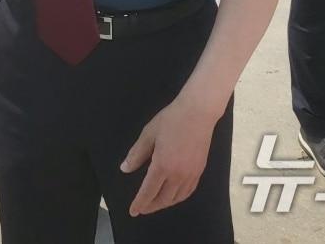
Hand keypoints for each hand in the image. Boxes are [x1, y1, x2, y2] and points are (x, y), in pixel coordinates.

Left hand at [121, 96, 221, 216]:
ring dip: (165, 204)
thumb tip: (125, 169)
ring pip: (177, 198)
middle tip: (142, 209)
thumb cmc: (171, 120)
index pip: (148, 191)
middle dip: (151, 206)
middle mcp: (178, 174)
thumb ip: (137, 154)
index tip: (133, 211)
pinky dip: (179, 198)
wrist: (198, 113)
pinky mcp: (200, 171)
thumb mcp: (148, 134)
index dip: (140, 203)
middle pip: (163, 199)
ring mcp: (191, 174)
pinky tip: (174, 196)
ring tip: (155, 204)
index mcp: (162, 165)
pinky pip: (188, 191)